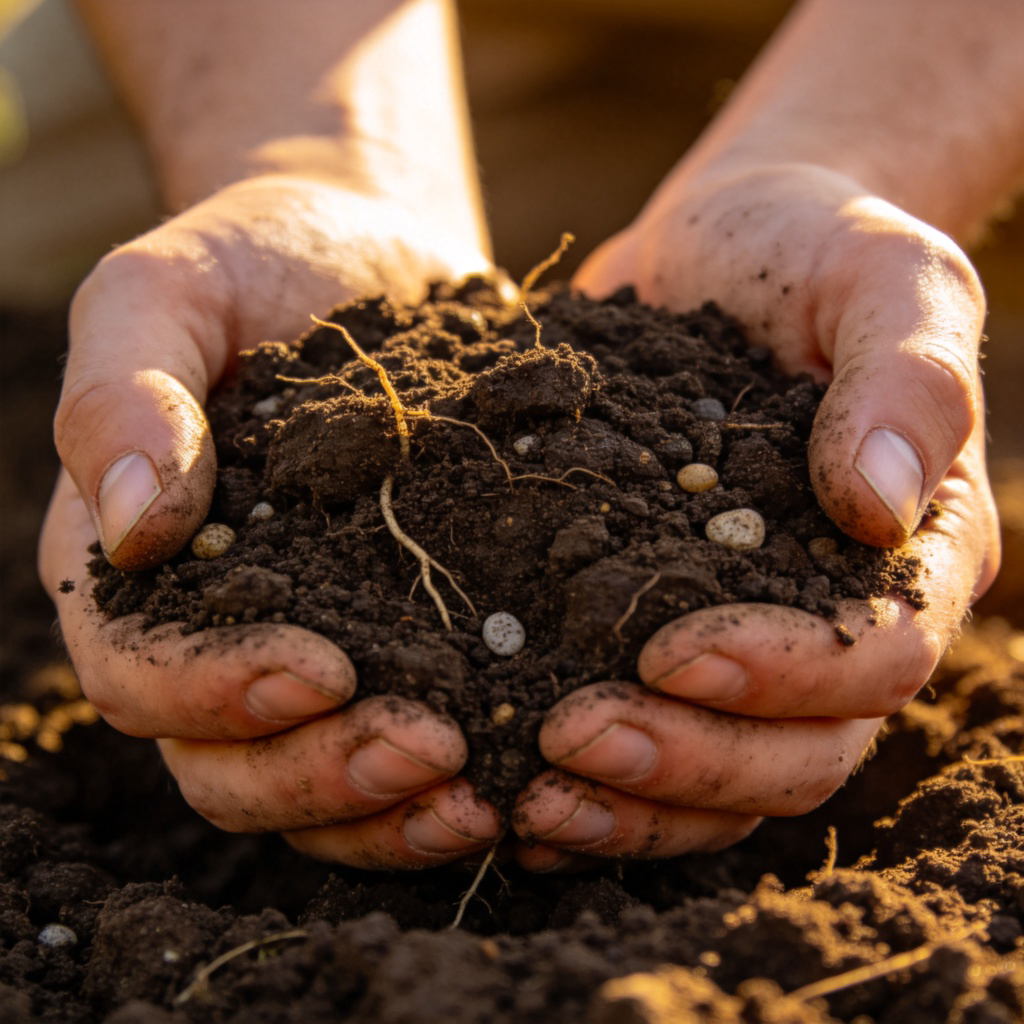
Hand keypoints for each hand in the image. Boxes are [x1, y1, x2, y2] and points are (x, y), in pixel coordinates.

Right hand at [40, 175, 500, 867]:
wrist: (366, 260)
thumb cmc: (255, 264)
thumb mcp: (167, 292)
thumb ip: (123, 393)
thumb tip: (132, 525)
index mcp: (133, 566)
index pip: (141, 670)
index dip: (217, 691)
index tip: (321, 671)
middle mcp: (213, 632)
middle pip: (228, 764)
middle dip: (323, 772)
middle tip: (432, 750)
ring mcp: (309, 649)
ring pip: (314, 789)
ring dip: (391, 809)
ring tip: (484, 792)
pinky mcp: (399, 644)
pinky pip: (400, 756)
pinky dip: (445, 786)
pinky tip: (518, 773)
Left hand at [511, 162, 999, 867]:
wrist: (724, 245)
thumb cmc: (816, 250)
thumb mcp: (885, 278)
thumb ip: (907, 380)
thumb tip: (881, 506)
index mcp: (911, 553)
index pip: (878, 654)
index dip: (786, 674)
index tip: (675, 651)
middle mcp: (833, 617)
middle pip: (797, 751)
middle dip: (688, 758)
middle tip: (569, 737)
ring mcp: (745, 636)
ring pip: (719, 773)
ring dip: (628, 796)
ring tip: (525, 786)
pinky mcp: (656, 628)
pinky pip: (645, 736)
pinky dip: (588, 776)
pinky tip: (503, 775)